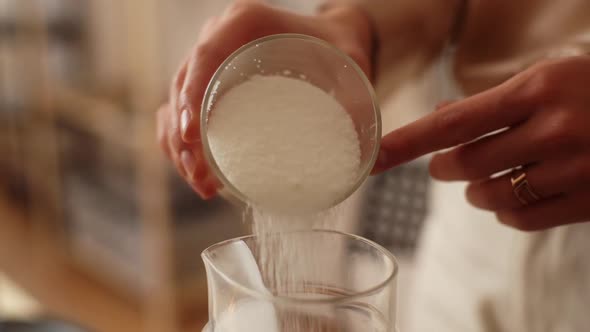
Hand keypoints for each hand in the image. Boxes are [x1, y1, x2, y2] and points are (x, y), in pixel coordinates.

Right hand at [156, 1, 373, 198]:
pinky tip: (195, 172)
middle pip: (182, 85)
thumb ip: (357, 97)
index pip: (206, 55)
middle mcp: (220, 39)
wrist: (331, 39)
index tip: (193, 136)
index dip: (192, 95)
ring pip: (174, 103)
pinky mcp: (210, 86)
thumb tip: (362, 153)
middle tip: (201, 177)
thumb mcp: (352, 61)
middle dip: (183, 136)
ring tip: (201, 184)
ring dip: (177, 145)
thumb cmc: (338, 45)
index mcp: (244, 22)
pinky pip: (180, 113)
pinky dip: (179, 142)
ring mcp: (211, 64)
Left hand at [375, 56, 589, 230]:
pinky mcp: (589, 201)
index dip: (407, 143)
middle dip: (444, 168)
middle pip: (466, 164)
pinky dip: (504, 211)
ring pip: (491, 195)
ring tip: (483, 178)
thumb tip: (440, 119)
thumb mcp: (545, 78)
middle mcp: (553, 128)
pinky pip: (522, 218)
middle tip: (444, 164)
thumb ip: (492, 101)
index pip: (452, 122)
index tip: (374, 158)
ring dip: (474, 190)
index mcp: (536, 89)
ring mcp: (574, 168)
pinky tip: (511, 196)